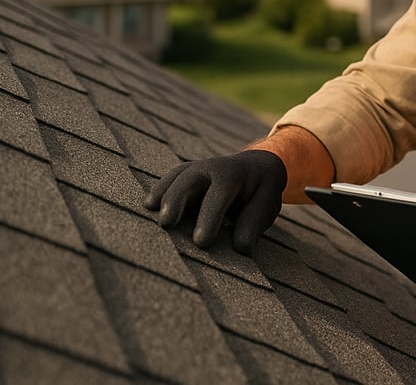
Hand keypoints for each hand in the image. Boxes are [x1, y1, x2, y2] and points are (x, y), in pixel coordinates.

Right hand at [144, 149, 286, 253]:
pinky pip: (169, 179)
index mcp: (234, 174)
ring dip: (162, 193)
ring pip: (175, 177)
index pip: (218, 196)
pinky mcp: (184, 174)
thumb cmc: (260, 191)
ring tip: (149, 211)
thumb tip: (241, 248)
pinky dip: (159, 190)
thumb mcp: (266, 204)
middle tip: (167, 223)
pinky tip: (149, 206)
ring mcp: (195, 168)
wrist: (257, 167)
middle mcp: (211, 167)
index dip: (209, 218)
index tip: (201, 242)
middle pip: (189, 180)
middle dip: (177, 200)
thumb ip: (253, 223)